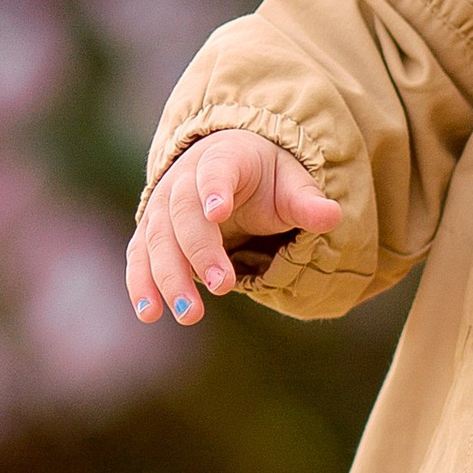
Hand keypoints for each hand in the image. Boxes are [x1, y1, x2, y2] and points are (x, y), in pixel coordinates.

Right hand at [127, 129, 339, 323]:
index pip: (215, 170)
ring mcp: (162, 207)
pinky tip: (149, 313)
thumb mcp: (291, 182)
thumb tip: (331, 216)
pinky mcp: (152, 233)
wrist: (228, 165)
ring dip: (169, 277)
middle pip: (183, 214)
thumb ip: (306, 202)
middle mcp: (183, 180)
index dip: (215, 188)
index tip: (217, 211)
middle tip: (222, 287)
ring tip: (188, 314)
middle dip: (200, 251)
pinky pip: (141, 257)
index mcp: (223, 158)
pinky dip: (141, 283)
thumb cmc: (266, 178)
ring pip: (158, 240)